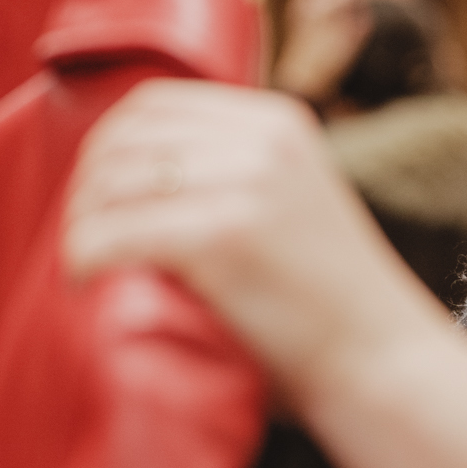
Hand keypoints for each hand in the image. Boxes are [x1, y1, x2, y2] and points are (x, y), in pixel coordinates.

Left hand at [64, 81, 444, 403]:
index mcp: (278, 123)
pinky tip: (86, 281)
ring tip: (82, 263)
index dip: (105, 148)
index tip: (95, 198)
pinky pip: (115, 234)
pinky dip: (84, 258)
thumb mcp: (296, 205)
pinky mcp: (224, 238)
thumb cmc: (331, 306)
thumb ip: (233, 175)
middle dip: (85, 187)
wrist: (386, 364)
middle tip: (80, 237)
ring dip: (79, 225)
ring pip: (112, 185)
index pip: (154, 103)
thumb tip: (130, 178)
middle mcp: (263, 140)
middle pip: (124, 138)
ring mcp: (246, 185)